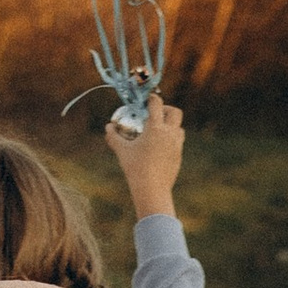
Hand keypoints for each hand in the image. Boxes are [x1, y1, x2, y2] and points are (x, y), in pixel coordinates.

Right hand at [106, 95, 183, 217]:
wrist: (152, 189)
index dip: (151, 99)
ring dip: (170, 124)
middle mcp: (169, 133)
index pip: (157, 104)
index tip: (147, 100)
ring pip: (179, 127)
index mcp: (155, 128)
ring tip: (157, 131)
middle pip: (175, 112)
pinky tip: (160, 146)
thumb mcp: (122, 151)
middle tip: (156, 114)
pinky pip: (178, 141)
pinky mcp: (179, 155)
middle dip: (166, 109)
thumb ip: (114, 137)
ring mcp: (176, 144)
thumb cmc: (135, 168)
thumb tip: (107, 127)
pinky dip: (171, 138)